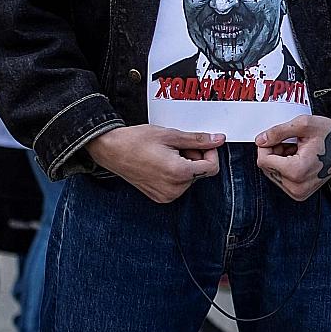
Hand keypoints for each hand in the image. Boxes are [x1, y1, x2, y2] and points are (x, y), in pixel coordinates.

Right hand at [85, 125, 223, 203]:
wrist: (111, 150)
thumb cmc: (136, 141)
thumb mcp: (171, 135)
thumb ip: (198, 139)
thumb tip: (218, 139)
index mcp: (179, 173)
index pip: (212, 168)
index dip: (210, 153)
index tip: (201, 143)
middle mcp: (174, 189)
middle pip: (201, 172)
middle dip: (195, 156)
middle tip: (177, 145)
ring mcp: (166, 195)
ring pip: (190, 178)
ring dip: (185, 164)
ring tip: (167, 153)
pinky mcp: (160, 196)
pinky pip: (178, 184)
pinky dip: (176, 172)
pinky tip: (162, 162)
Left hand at [255, 116, 330, 201]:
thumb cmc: (330, 133)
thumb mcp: (303, 124)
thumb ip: (278, 132)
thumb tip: (260, 140)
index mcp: (296, 171)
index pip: (263, 160)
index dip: (267, 145)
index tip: (278, 137)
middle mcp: (296, 186)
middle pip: (267, 168)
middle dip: (274, 153)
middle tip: (291, 142)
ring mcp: (299, 193)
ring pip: (272, 174)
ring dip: (280, 160)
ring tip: (298, 150)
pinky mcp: (300, 194)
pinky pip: (281, 180)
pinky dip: (286, 168)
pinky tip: (300, 158)